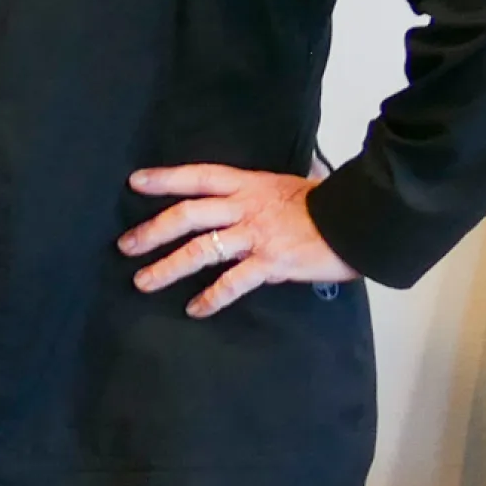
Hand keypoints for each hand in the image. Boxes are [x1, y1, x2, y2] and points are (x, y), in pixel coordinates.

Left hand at [119, 165, 360, 317]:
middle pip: (188, 215)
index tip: (135, 182)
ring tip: (144, 281)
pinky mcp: (271, 263)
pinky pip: (233, 282)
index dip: (166, 178)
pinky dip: (212, 297)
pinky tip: (195, 308)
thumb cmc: (327, 204)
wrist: (360, 221)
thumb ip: (260, 196)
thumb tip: (246, 204)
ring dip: (169, 267)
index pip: (198, 176)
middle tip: (125, 245)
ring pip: (201, 250)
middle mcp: (245, 207)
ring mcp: (256, 236)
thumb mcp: (287, 187)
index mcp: (248, 185)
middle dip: (153, 230)